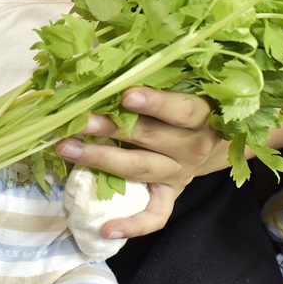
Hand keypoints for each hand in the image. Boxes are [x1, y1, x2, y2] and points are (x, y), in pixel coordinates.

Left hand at [53, 88, 219, 238]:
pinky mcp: (170, 196)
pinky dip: (131, 226)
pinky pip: (155, 216)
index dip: (156, 104)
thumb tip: (103, 53)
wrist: (216, 142)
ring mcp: (180, 174)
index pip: (183, 111)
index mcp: (202, 116)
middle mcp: (193, 147)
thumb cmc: (187, 105)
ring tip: (67, 149)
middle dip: (112, 128)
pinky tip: (106, 229)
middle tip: (80, 120)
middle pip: (151, 138)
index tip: (126, 96)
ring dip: (101, 159)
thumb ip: (152, 73)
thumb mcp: (184, 86)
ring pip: (140, 169)